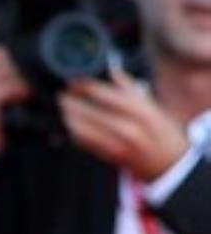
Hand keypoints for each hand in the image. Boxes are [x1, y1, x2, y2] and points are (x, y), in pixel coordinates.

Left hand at [59, 68, 193, 184]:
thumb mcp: (152, 104)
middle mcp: (129, 127)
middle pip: (91, 112)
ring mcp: (119, 144)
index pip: (105, 94)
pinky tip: (71, 124)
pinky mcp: (111, 157)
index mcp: (140, 110)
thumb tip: (110, 70)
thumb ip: (129, 88)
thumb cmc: (163, 131)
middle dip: (72, 102)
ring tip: (64, 108)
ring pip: (84, 130)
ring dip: (69, 117)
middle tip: (63, 94)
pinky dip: (75, 132)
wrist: (171, 163)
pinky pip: (86, 143)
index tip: (74, 81)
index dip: (85, 87)